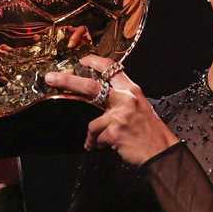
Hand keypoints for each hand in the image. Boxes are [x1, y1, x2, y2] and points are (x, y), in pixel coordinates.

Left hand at [44, 55, 178, 165]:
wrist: (161, 151)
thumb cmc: (150, 132)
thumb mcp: (141, 107)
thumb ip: (122, 99)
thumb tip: (100, 96)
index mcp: (132, 90)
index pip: (112, 68)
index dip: (94, 61)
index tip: (82, 60)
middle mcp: (125, 99)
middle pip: (90, 86)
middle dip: (67, 81)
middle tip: (51, 78)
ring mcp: (119, 115)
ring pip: (93, 122)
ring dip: (95, 135)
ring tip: (101, 141)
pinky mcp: (114, 132)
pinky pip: (96, 138)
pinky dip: (98, 144)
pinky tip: (108, 146)